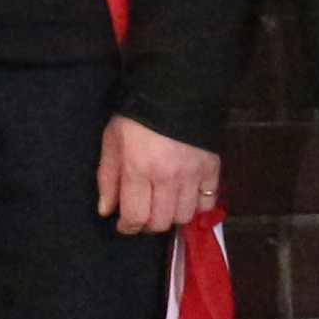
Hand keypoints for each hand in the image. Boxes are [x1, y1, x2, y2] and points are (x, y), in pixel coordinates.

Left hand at [99, 114, 221, 236]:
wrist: (176, 90)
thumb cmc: (137, 116)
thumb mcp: (112, 140)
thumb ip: (107, 177)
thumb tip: (106, 211)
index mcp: (138, 169)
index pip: (135, 217)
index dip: (128, 227)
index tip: (125, 224)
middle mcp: (166, 177)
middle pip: (161, 222)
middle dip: (148, 224)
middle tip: (144, 214)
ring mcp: (192, 174)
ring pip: (185, 216)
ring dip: (172, 216)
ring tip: (165, 206)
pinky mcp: (212, 168)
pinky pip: (208, 202)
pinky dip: (198, 205)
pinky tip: (188, 196)